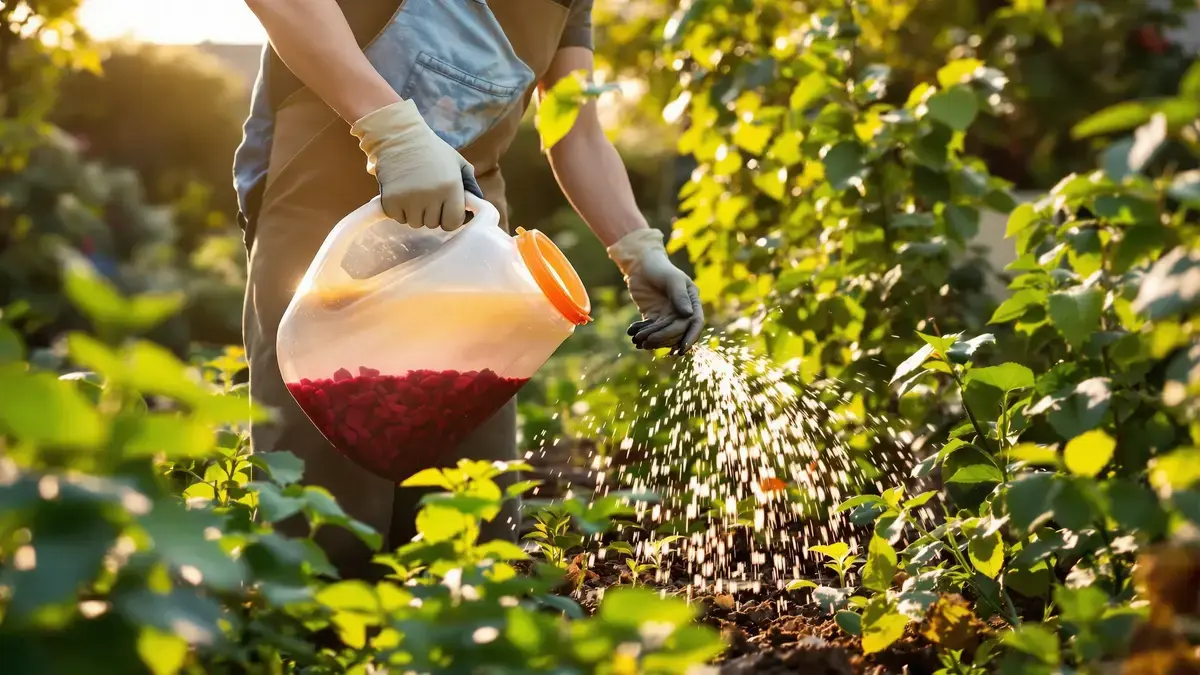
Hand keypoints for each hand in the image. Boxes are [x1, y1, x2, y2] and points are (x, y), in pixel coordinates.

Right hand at [350, 100, 478, 229]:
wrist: (400, 136)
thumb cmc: (432, 150)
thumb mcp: (457, 162)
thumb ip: (470, 185)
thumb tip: (476, 206)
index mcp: (450, 187)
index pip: (453, 222)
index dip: (451, 218)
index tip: (446, 209)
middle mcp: (431, 196)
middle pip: (434, 224)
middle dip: (433, 214)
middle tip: (428, 196)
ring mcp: (409, 199)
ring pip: (416, 223)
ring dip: (417, 214)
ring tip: (415, 194)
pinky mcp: (390, 201)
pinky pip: (399, 219)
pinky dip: (400, 211)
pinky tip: (402, 194)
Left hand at [607, 229, 704, 354]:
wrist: (640, 264)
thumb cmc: (659, 268)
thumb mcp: (672, 279)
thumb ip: (680, 296)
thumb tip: (688, 315)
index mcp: (692, 301)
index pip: (695, 323)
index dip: (690, 337)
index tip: (681, 350)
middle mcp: (682, 311)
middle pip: (677, 332)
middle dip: (663, 338)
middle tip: (647, 341)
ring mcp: (668, 315)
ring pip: (664, 334)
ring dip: (652, 339)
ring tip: (638, 340)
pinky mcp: (654, 317)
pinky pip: (651, 330)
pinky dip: (643, 333)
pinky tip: (633, 334)